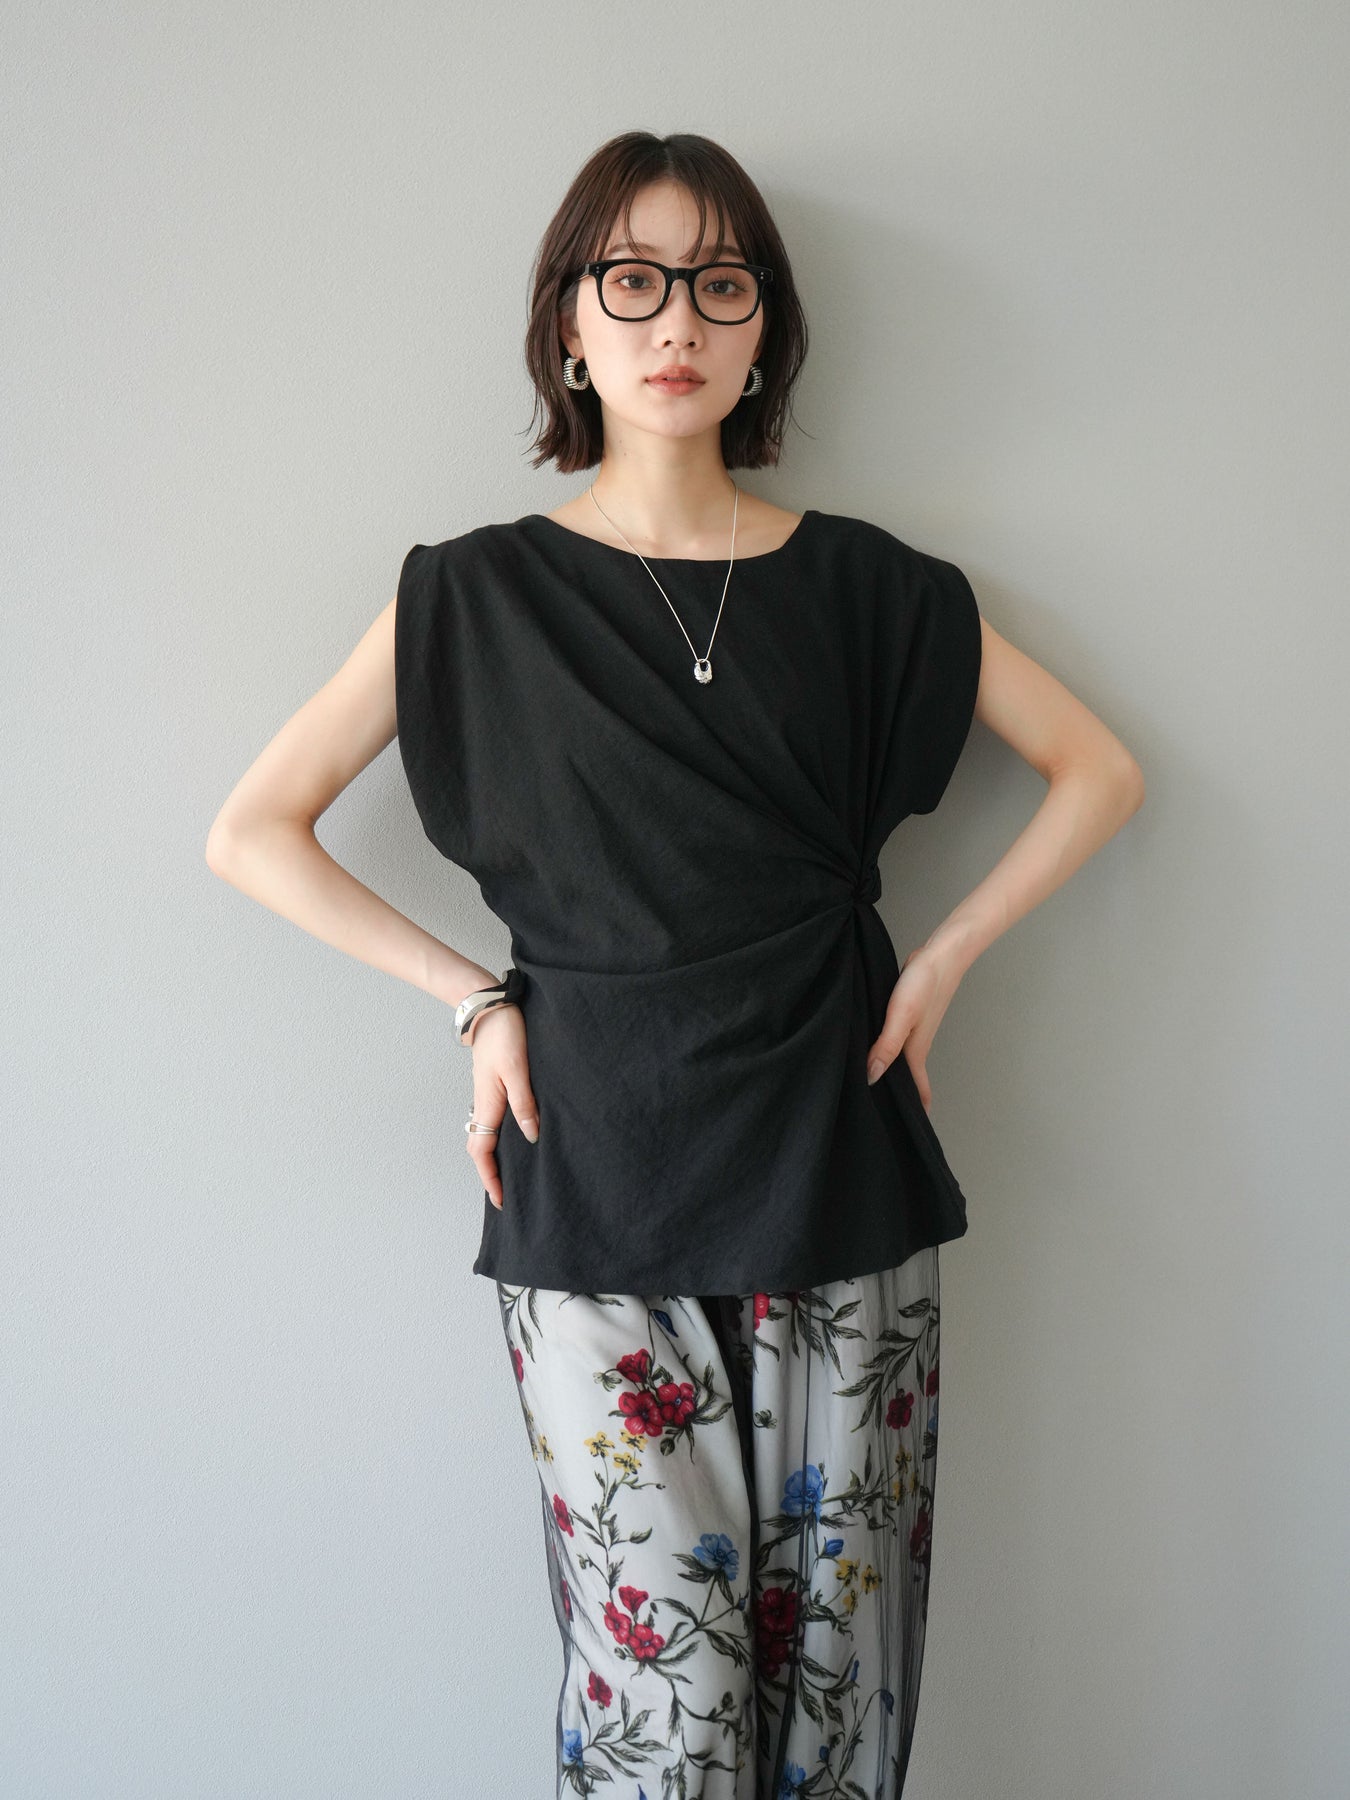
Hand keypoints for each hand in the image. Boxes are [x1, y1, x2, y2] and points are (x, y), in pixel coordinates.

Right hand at [463, 1002, 539, 1210]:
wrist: (490, 1006)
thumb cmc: (505, 1034)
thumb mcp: (518, 1069)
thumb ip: (524, 1103)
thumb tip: (531, 1136)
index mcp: (487, 1104)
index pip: (482, 1151)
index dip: (490, 1178)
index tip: (500, 1199)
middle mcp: (483, 1103)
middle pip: (480, 1147)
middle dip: (490, 1173)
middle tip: (506, 1193)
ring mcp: (486, 1094)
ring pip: (486, 1134)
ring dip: (494, 1156)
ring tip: (510, 1172)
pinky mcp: (493, 1085)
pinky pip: (492, 1119)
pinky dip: (499, 1137)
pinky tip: (516, 1137)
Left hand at [865, 945, 961, 1115]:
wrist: (942, 953)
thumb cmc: (924, 984)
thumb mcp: (901, 1017)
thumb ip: (886, 1046)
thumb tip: (870, 1076)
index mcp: (915, 1051)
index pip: (917, 1091)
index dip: (914, 1112)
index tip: (908, 1133)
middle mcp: (915, 1045)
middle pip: (910, 1080)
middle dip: (903, 1100)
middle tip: (886, 1118)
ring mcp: (913, 1030)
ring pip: (903, 1061)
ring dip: (895, 1076)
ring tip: (878, 1090)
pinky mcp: (908, 1015)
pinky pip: (897, 1042)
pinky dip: (889, 1053)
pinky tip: (877, 1050)